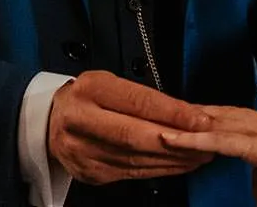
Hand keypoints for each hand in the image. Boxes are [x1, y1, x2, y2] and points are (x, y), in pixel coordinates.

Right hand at [47, 70, 215, 185]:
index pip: (138, 102)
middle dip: (177, 141)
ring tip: (201, 154)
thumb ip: (140, 97)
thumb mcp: (109, 83)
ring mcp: (84, 152)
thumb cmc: (86, 97)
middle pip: (136, 135)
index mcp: (90, 90)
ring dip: (174, 159)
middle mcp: (82, 121)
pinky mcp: (91, 173)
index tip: (201, 119)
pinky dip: (159, 169)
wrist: (48, 123)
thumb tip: (185, 113)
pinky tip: (177, 164)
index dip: (172, 112)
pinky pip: (132, 173)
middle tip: (208, 141)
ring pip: (137, 159)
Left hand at [161, 105, 256, 184]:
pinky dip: (192, 140)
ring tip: (154, 124)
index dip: (212, 113)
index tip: (192, 110)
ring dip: (182, 125)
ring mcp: (254, 133)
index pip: (234, 116)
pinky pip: (216, 143)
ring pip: (209, 127)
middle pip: (215, 116)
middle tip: (162, 109)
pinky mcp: (254, 146)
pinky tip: (172, 139)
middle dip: (189, 113)